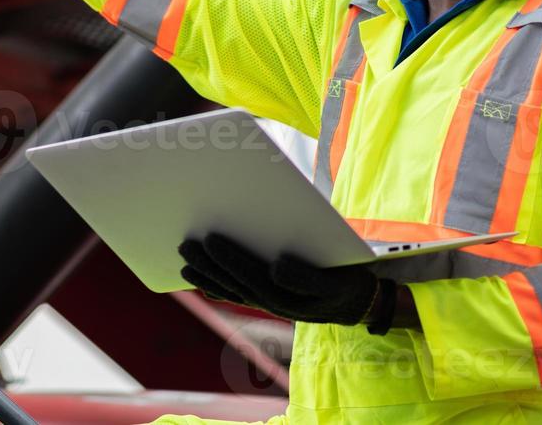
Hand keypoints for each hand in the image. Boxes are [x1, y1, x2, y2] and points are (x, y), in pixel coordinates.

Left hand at [179, 233, 395, 330]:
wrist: (357, 303)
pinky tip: (197, 277)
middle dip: (210, 264)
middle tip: (186, 243)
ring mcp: (269, 303)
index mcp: (289, 298)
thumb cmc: (345, 282)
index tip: (211, 239)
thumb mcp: (336, 282)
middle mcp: (274, 304)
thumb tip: (277, 267)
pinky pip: (236, 294)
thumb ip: (307, 278)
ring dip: (206, 275)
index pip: (253, 277)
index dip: (230, 259)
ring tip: (184, 257)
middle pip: (236, 284)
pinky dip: (215, 286)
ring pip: (231, 290)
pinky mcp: (266, 299)